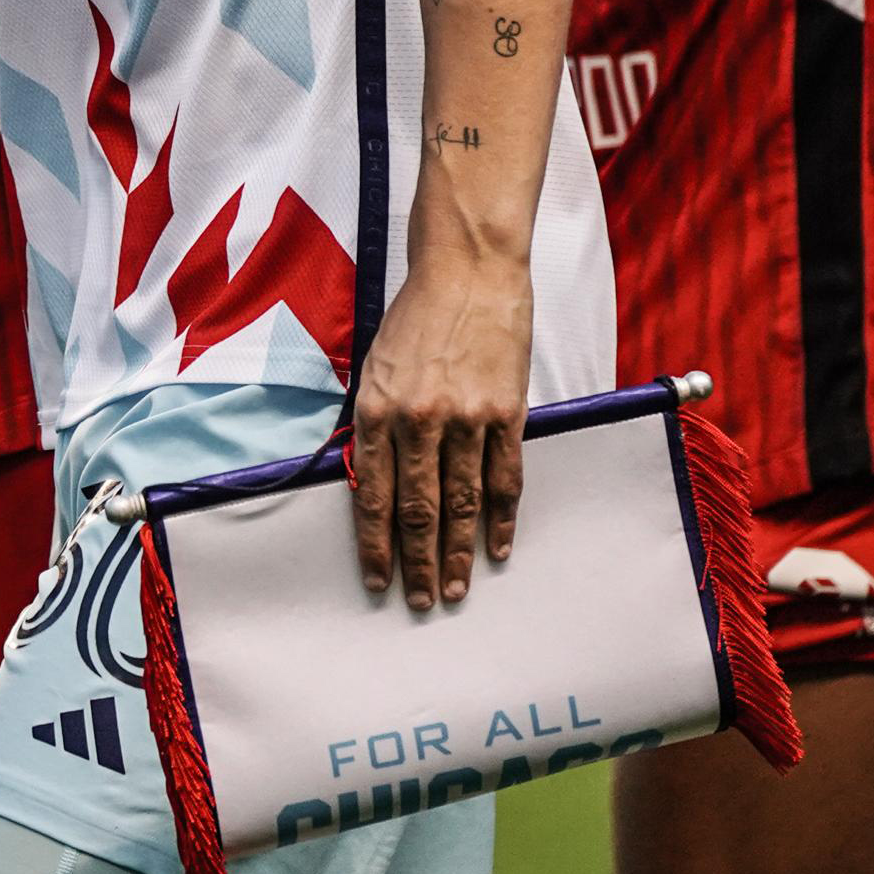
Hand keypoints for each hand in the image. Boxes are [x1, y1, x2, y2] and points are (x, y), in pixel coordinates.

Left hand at [349, 239, 530, 610]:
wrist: (467, 272)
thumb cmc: (415, 318)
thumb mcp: (374, 368)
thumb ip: (372, 424)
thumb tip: (367, 480)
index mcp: (377, 411)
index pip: (374, 496)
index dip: (375, 545)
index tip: (377, 581)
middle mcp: (418, 420)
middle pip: (419, 510)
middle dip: (418, 563)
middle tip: (421, 601)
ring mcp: (466, 418)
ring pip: (462, 503)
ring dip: (458, 552)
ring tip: (455, 588)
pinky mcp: (507, 413)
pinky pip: (505, 478)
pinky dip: (501, 518)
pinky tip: (497, 547)